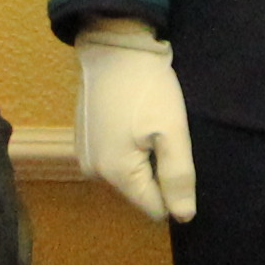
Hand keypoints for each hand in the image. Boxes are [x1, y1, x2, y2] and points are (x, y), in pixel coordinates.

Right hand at [73, 23, 197, 224]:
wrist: (114, 47)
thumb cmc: (148, 89)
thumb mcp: (173, 130)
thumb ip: (178, 177)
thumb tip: (183, 217)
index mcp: (117, 173)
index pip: (155, 208)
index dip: (173, 188)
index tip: (175, 154)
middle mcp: (94, 172)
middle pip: (139, 192)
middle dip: (155, 172)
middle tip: (162, 135)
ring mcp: (84, 156)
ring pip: (126, 176)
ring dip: (141, 159)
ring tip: (146, 126)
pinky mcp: (81, 140)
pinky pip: (112, 159)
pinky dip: (125, 147)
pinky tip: (131, 121)